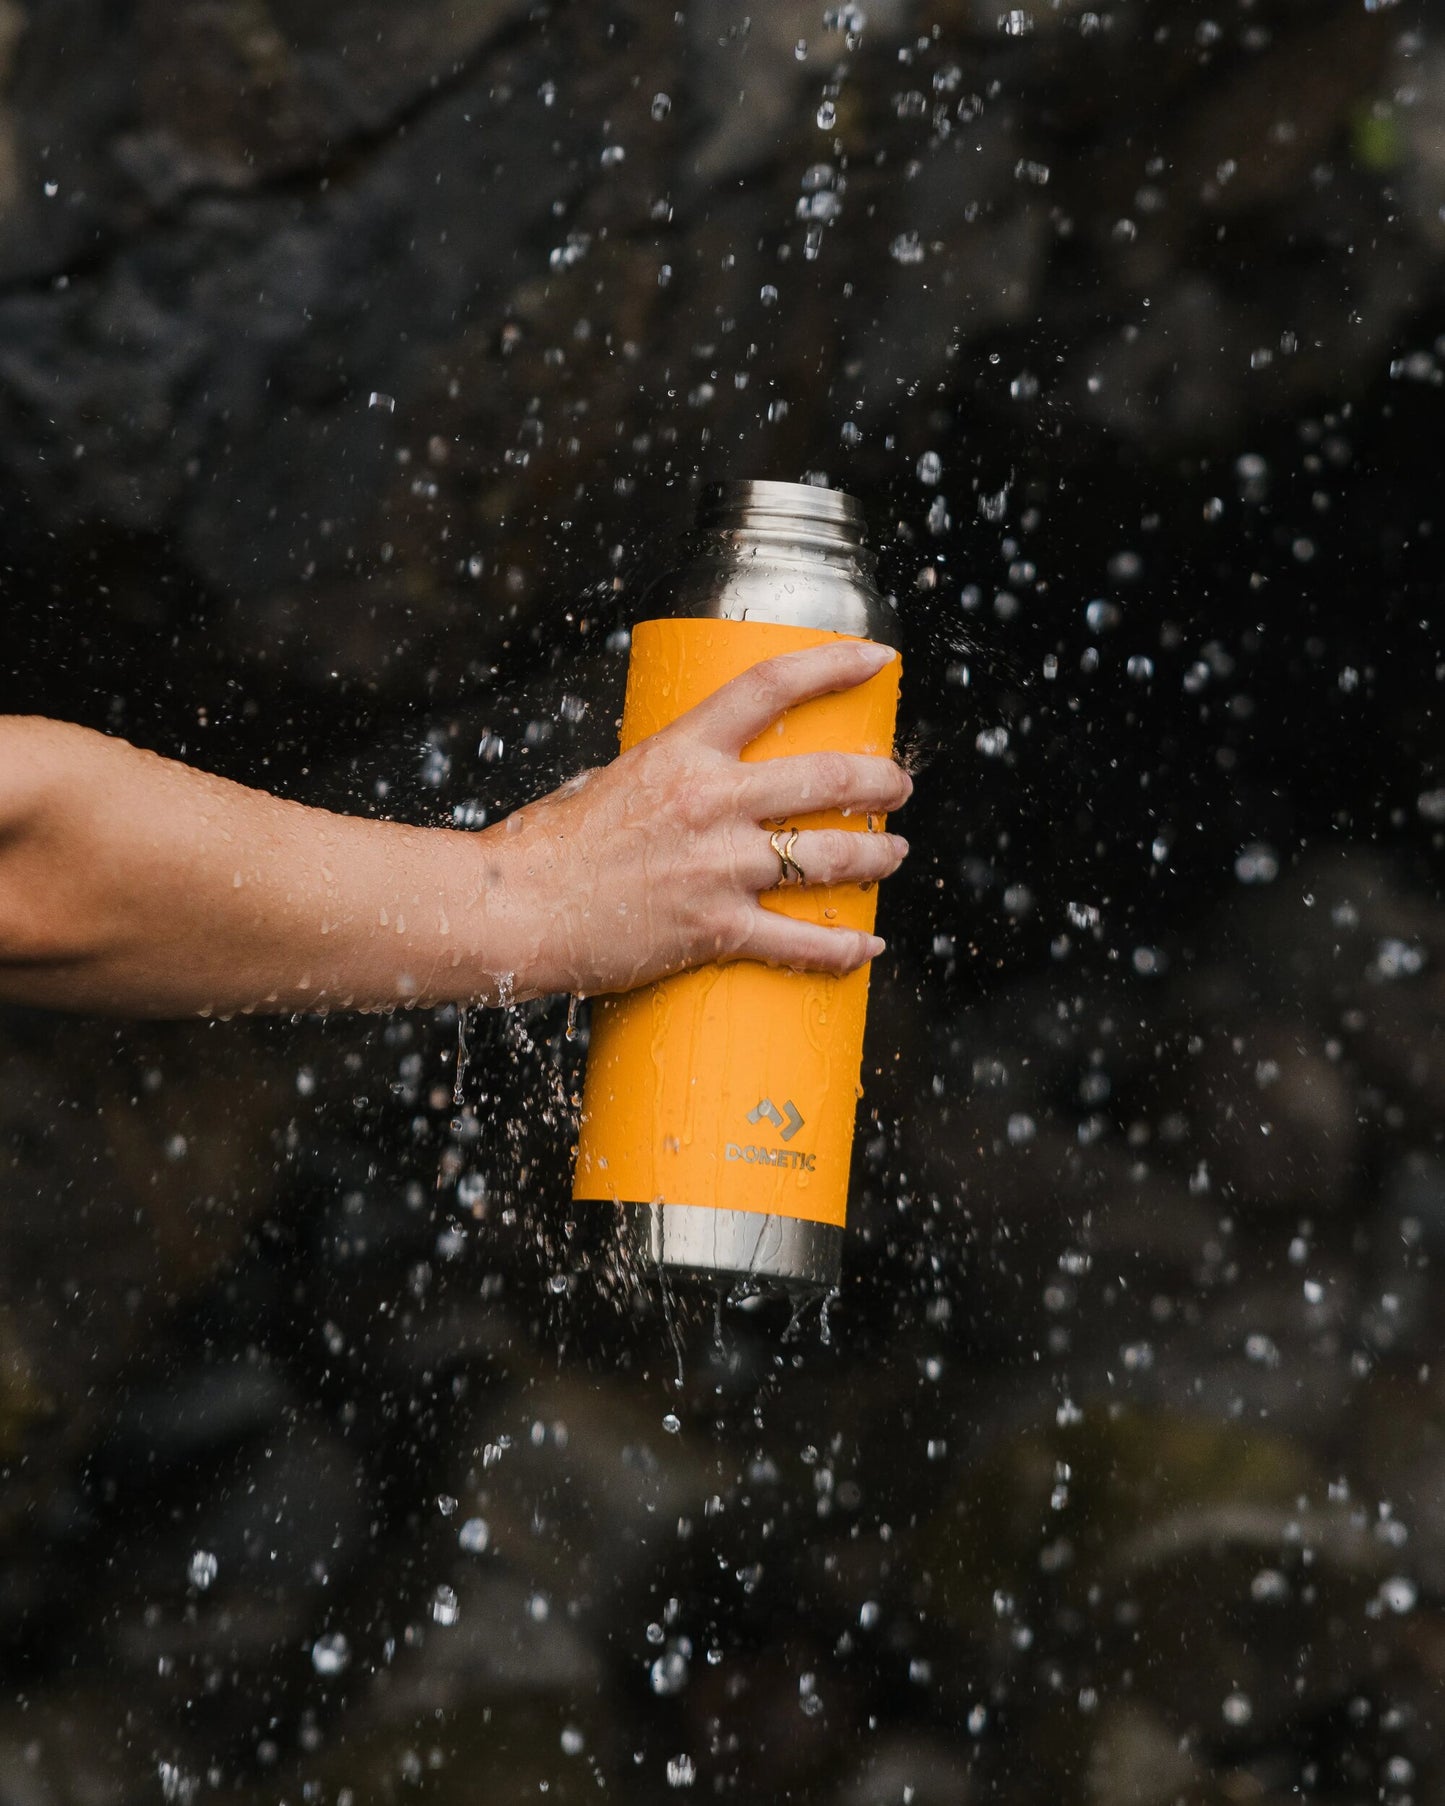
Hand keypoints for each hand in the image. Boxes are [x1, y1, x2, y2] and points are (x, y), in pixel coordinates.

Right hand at [475, 639, 910, 998]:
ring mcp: (718, 868)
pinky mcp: (715, 930)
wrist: (511, 910)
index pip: (773, 686)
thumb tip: (695, 779)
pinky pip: (801, 943)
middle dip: (881, 781)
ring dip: (877, 855)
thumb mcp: (606, 783)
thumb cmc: (546, 848)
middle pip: (828, 778)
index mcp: (682, 751)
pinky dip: (844, 948)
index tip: (879, 659)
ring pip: (831, 858)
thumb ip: (663, 778)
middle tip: (899, 786)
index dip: (836, 663)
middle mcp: (711, 802)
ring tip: (893, 853)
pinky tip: (867, 944)